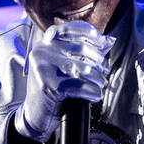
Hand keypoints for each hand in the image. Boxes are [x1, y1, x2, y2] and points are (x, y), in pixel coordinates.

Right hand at [15, 21, 113, 140]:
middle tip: (104, 71)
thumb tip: (109, 40)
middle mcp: (43, 52)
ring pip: (84, 68)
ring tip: (100, 84)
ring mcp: (45, 69)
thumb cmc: (52, 88)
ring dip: (98, 78)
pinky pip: (81, 86)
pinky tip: (96, 95)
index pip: (71, 29)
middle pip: (81, 49)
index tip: (102, 44)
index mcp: (45, 43)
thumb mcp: (62, 65)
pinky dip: (93, 92)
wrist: (34, 114)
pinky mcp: (50, 86)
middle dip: (99, 61)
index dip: (90, 34)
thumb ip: (83, 51)